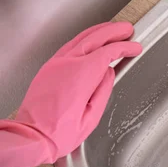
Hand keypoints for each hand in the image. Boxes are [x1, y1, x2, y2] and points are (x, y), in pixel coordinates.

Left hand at [0, 22, 141, 166]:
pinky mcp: (49, 68)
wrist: (32, 137)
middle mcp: (66, 65)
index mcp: (80, 76)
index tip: (135, 47)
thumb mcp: (91, 117)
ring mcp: (55, 64)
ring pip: (80, 39)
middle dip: (113, 32)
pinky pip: (70, 46)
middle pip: (93, 38)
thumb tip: (110, 75)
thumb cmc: (59, 133)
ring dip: (98, 32)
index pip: (107, 53)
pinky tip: (92, 42)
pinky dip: (85, 39)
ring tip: (112, 31)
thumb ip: (103, 91)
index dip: (124, 48)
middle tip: (128, 30)